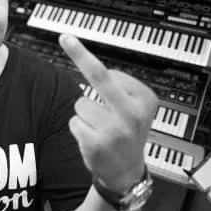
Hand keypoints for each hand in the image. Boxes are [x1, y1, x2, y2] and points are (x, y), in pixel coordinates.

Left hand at [59, 34, 158, 191]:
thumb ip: (118, 88)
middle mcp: (132, 113)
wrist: (126, 173)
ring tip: (100, 129)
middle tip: (65, 37)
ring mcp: (115, 130)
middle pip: (99, 76)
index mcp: (145, 99)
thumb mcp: (135, 109)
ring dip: (83, 115)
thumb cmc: (127, 134)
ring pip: (80, 103)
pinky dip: (77, 128)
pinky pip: (73, 122)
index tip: (99, 74)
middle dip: (80, 54)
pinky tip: (93, 140)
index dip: (96, 78)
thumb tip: (91, 64)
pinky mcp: (97, 144)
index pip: (110, 73)